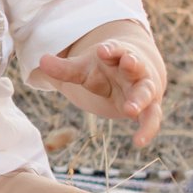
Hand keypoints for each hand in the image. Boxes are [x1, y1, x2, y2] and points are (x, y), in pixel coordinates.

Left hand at [35, 38, 166, 145]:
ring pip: (147, 93)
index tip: (103, 49)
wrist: (134, 73)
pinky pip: (151, 119)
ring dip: (140, 100)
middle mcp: (136, 72)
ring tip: (130, 110)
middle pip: (138, 67)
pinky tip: (139, 143)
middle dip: (133, 65)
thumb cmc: (106, 69)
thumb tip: (40, 62)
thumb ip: (64, 68)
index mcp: (119, 57)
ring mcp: (144, 90)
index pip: (118, 49)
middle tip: (128, 63)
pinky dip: (147, 130)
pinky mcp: (149, 108)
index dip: (112, 49)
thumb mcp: (84, 68)